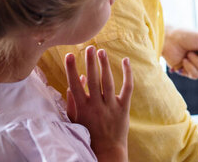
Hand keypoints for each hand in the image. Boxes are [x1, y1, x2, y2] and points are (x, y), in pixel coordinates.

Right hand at [65, 46, 132, 161]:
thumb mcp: (75, 120)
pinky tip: (125, 61)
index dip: (72, 69)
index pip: (75, 85)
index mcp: (82, 108)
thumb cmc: (87, 134)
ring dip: (104, 65)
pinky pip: (127, 87)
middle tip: (89, 47)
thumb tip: (78, 80)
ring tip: (101, 51)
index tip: (69, 55)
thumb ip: (73, 101)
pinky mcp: (124, 108)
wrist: (106, 151)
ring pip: (108, 81)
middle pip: (93, 79)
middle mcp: (96, 106)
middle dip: (90, 62)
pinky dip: (127, 74)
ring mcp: (111, 106)